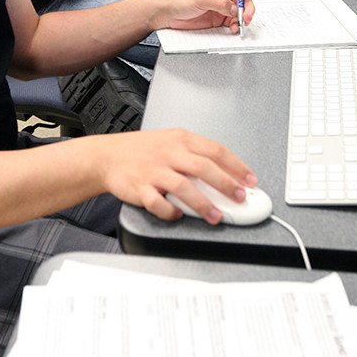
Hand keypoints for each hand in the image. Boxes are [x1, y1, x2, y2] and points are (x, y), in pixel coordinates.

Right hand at [100, 128, 257, 224]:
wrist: (106, 156)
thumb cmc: (142, 151)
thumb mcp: (171, 142)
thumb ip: (195, 155)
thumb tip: (226, 174)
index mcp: (180, 140)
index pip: (216, 150)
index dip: (237, 166)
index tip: (250, 180)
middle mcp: (169, 153)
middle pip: (204, 167)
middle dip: (226, 185)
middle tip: (240, 198)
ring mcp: (154, 171)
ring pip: (184, 186)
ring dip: (203, 203)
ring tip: (215, 216)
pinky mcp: (140, 187)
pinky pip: (157, 202)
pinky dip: (169, 211)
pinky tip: (177, 214)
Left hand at [152, 0, 254, 34]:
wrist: (166, 13)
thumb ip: (221, 3)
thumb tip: (235, 8)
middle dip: (248, 7)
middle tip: (246, 16)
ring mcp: (221, 7)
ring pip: (240, 12)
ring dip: (243, 18)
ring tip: (240, 24)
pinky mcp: (218, 19)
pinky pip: (232, 22)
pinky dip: (235, 26)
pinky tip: (233, 28)